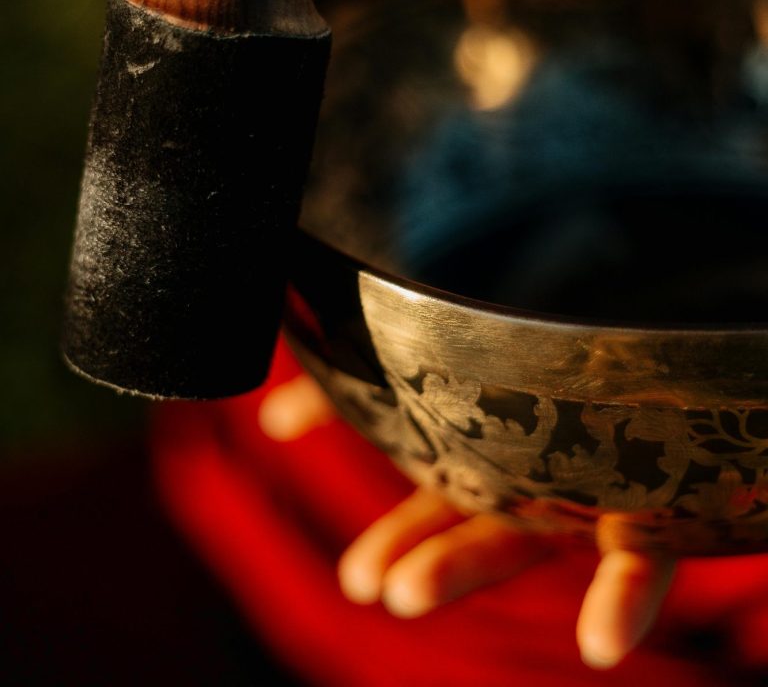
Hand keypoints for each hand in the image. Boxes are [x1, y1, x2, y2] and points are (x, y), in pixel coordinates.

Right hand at [259, 373, 676, 669]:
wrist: (638, 321)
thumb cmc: (524, 353)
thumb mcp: (419, 364)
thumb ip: (353, 390)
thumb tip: (272, 419)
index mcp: (491, 456)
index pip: (432, 508)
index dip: (395, 544)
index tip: (358, 581)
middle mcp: (536, 483)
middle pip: (474, 531)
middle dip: (426, 562)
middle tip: (377, 587)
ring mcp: (590, 497)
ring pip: (531, 543)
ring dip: (473, 572)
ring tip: (413, 596)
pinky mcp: (652, 509)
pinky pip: (642, 564)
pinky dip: (620, 603)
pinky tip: (598, 641)